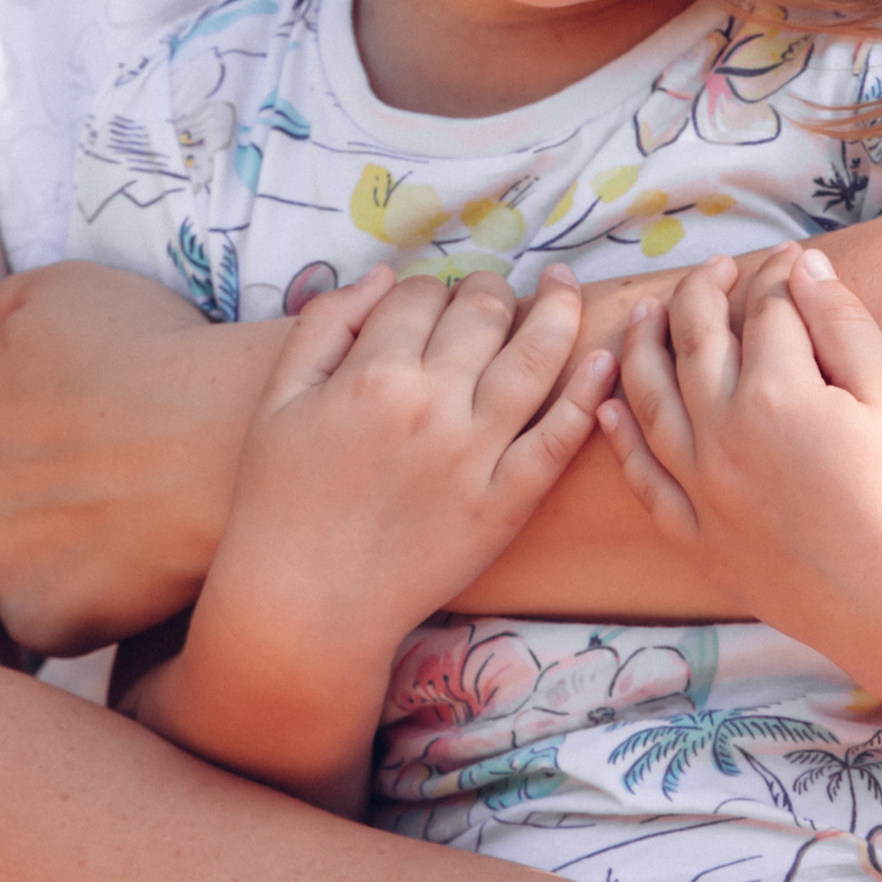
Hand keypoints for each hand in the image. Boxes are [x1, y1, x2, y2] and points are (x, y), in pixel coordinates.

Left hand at [0, 260, 266, 653]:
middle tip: (113, 474)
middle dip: (37, 490)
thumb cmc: (153, 349)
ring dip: (59, 548)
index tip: (93, 424)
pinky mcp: (34, 620)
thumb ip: (1, 309)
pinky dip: (89, 600)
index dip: (40, 424)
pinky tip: (138, 566)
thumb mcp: (63, 286)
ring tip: (132, 520)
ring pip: (16, 561)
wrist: (217, 435)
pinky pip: (53, 617)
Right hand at [208, 266, 609, 664]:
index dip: (426, 288)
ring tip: (564, 288)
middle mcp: (431, 405)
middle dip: (489, 290)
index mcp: (371, 375)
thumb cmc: (279, 502)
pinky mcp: (506, 504)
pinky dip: (586, 394)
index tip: (427, 302)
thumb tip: (384, 276)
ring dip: (557, 311)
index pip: (420, 294)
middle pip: (483, 313)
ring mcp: (475, 455)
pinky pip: (558, 438)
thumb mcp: (279, 400)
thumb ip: (325, 325)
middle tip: (490, 295)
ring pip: (535, 358)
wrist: (304, 605)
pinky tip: (603, 360)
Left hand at [598, 248, 881, 693]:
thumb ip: (842, 322)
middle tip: (717, 270)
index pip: (764, 310)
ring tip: (645, 315)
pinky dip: (622, 437)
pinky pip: (644, 478)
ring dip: (642, 347)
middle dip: (702, 292)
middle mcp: (721, 433)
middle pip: (694, 340)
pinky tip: (612, 407)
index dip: (778, 275)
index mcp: (775, 391)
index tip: (790, 259)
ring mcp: (701, 489)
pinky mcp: (698, 538)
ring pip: (649, 399)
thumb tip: (802, 266)